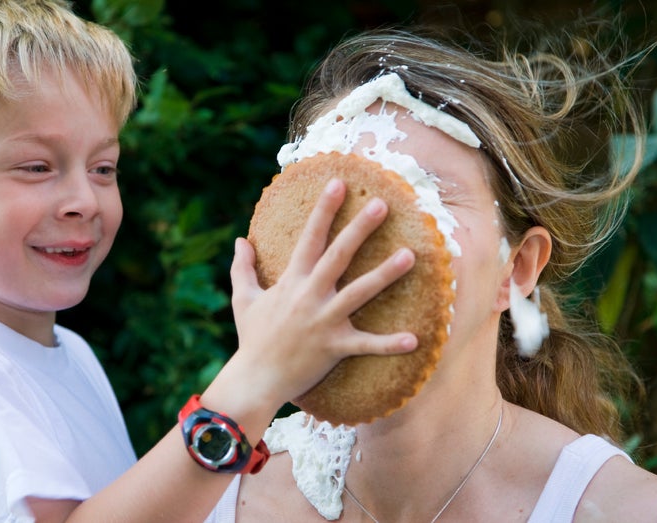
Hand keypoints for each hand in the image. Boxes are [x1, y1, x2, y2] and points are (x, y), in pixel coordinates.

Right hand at [224, 178, 416, 409]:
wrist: (254, 379)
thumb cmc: (252, 338)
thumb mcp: (243, 299)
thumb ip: (242, 268)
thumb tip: (240, 240)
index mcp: (291, 281)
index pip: (310, 237)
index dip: (325, 209)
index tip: (339, 183)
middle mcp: (309, 296)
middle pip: (338, 256)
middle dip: (360, 229)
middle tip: (383, 205)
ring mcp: (323, 321)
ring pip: (359, 293)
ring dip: (385, 274)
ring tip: (410, 255)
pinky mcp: (334, 347)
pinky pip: (366, 345)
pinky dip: (389, 344)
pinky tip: (416, 339)